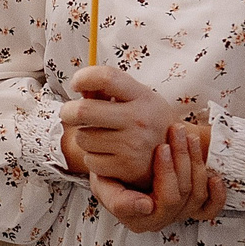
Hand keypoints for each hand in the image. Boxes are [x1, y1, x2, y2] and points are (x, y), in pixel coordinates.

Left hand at [61, 65, 195, 188]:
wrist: (177, 155)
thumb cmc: (148, 121)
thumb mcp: (138, 98)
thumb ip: (109, 89)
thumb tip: (80, 88)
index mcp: (142, 96)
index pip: (107, 77)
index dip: (84, 77)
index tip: (76, 84)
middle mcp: (138, 120)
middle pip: (83, 111)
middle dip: (68, 111)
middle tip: (69, 113)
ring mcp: (132, 146)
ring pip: (83, 137)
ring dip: (84, 136)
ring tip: (100, 136)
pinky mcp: (126, 167)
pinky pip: (90, 160)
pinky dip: (92, 157)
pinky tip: (107, 153)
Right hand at [92, 124, 225, 233]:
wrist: (114, 167)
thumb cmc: (106, 175)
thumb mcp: (102, 186)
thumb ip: (119, 200)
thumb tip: (147, 206)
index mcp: (140, 220)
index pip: (164, 201)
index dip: (167, 173)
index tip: (161, 148)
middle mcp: (161, 220)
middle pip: (183, 194)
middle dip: (182, 159)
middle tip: (175, 132)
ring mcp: (178, 214)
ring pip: (197, 194)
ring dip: (195, 162)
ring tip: (186, 137)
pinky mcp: (191, 207)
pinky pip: (210, 209)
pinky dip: (216, 195)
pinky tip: (214, 176)